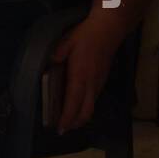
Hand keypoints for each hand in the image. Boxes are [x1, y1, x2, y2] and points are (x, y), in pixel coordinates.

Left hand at [48, 14, 121, 134]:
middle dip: (75, 123)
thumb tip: (48, 65)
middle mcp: (91, 83)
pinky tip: (78, 105)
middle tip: (64, 129)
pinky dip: (86, 107)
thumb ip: (56, 55)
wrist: (110, 28)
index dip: (67, 118)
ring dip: (81, 116)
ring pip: (91, 106)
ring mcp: (99, 82)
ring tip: (69, 120)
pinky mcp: (102, 79)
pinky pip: (94, 99)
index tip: (60, 128)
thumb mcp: (66, 42)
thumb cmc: (86, 35)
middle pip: (86, 112)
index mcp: (80, 76)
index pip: (73, 103)